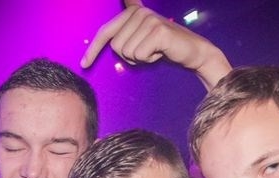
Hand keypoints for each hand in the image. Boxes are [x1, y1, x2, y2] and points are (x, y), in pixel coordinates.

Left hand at [81, 0, 230, 89]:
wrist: (194, 52)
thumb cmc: (164, 48)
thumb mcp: (142, 38)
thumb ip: (126, 33)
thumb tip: (117, 19)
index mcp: (133, 11)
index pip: (106, 32)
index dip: (93, 49)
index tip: (84, 64)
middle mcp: (139, 12)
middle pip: (116, 46)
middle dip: (130, 57)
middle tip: (148, 52)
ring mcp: (149, 20)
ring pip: (127, 52)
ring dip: (141, 59)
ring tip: (155, 51)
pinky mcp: (157, 31)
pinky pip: (139, 55)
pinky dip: (149, 60)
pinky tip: (161, 53)